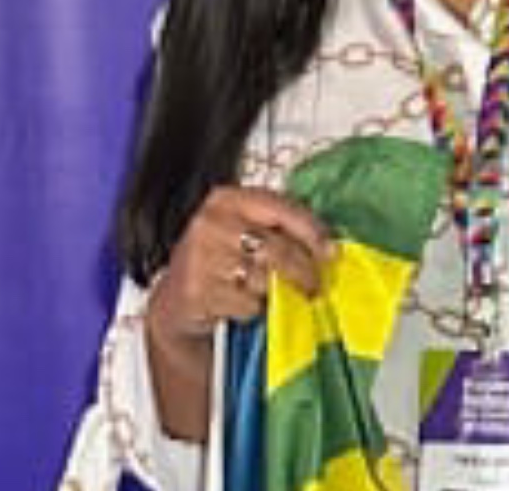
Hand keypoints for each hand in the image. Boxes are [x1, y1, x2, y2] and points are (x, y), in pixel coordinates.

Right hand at [145, 185, 335, 346]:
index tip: (331, 251)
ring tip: (276, 294)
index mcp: (227, 199)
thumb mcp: (242, 232)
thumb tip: (327, 244)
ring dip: (277, 292)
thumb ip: (277, 228)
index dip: (312, 232)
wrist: (176, 301)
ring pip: (263, 278)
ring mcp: (200, 257)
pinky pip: (246, 303)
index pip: (281, 209)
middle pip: (276, 248)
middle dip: (303, 270)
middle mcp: (211, 223)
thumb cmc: (219, 262)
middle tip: (315, 284)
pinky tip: (246, 304)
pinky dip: (254, 308)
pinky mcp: (197, 291)